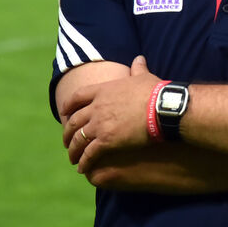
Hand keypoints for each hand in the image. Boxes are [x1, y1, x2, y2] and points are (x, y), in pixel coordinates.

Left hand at [61, 55, 162, 173]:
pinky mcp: (106, 141)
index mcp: (103, 91)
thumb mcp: (144, 77)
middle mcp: (96, 108)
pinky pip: (89, 153)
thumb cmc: (155, 91)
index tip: (64, 113)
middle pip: (74, 121)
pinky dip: (84, 161)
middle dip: (67, 132)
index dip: (69, 106)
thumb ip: (138, 68)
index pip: (77, 97)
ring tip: (72, 158)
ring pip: (78, 139)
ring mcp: (99, 125)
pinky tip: (82, 168)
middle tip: (66, 141)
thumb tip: (138, 58)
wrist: (162, 108)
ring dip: (73, 150)